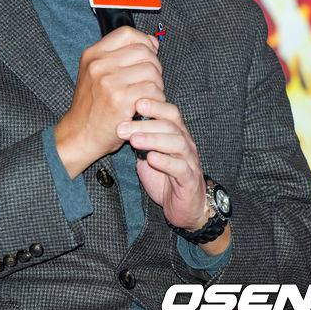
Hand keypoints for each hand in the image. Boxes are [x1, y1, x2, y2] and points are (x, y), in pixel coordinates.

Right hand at [54, 26, 161, 177]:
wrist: (79, 134)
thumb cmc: (92, 106)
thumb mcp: (96, 73)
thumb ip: (120, 55)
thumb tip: (152, 41)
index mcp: (93, 54)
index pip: (127, 33)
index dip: (144, 41)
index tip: (149, 54)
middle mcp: (99, 64)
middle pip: (143, 51)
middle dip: (154, 65)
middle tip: (151, 80)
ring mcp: (109, 81)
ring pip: (151, 70)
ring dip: (157, 84)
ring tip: (148, 95)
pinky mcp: (121, 100)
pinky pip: (152, 90)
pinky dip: (156, 99)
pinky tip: (147, 106)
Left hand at [117, 98, 209, 231]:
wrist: (185, 206)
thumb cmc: (165, 176)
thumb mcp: (149, 153)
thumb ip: (140, 138)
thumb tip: (120, 121)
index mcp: (177, 133)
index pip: (170, 112)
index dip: (155, 105)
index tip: (134, 103)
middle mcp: (186, 144)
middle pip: (170, 125)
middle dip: (145, 123)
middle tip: (123, 127)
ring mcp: (190, 161)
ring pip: (177, 144)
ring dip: (153, 139)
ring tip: (134, 140)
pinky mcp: (190, 181)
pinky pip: (181, 168)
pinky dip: (166, 162)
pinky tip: (151, 158)